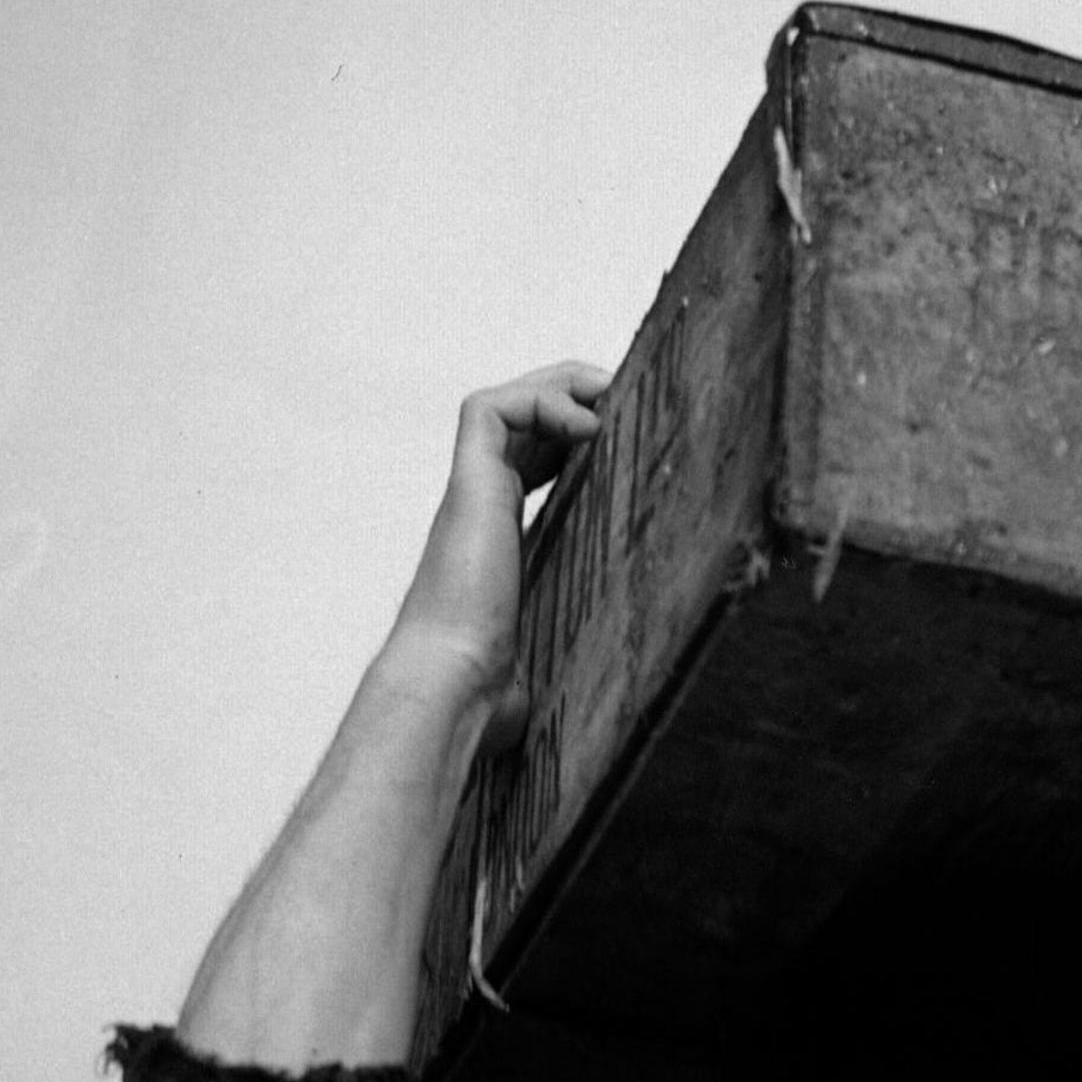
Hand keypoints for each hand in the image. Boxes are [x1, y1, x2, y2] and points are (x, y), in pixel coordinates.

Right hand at [383, 361, 610, 716]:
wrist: (451, 687)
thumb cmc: (491, 692)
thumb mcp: (557, 658)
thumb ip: (580, 656)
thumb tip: (625, 696)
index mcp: (503, 545)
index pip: (536, 470)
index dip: (577, 444)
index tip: (628, 444)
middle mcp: (483, 512)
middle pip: (522, 427)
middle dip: (575, 400)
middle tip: (630, 402)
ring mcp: (473, 496)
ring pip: (503, 405)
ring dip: (560, 385)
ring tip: (612, 393)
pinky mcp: (468, 485)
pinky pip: (489, 409)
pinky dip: (541, 400)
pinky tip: (590, 427)